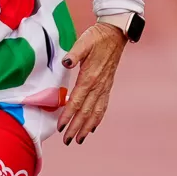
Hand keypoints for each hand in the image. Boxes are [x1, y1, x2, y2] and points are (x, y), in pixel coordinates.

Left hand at [58, 23, 128, 143]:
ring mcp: (104, 87)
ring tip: (79, 139)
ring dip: (87, 127)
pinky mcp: (107, 86)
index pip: (76, 101)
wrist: (116, 34)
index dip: (68, 115)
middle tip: (67, 141)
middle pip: (85, 112)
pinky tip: (92, 127)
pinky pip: (103, 106)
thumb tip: (66, 61)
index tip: (61, 127)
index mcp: (89, 77)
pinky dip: (97, 119)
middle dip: (76, 127)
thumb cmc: (97, 37)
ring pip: (95, 112)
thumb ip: (74, 53)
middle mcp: (98, 86)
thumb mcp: (84, 41)